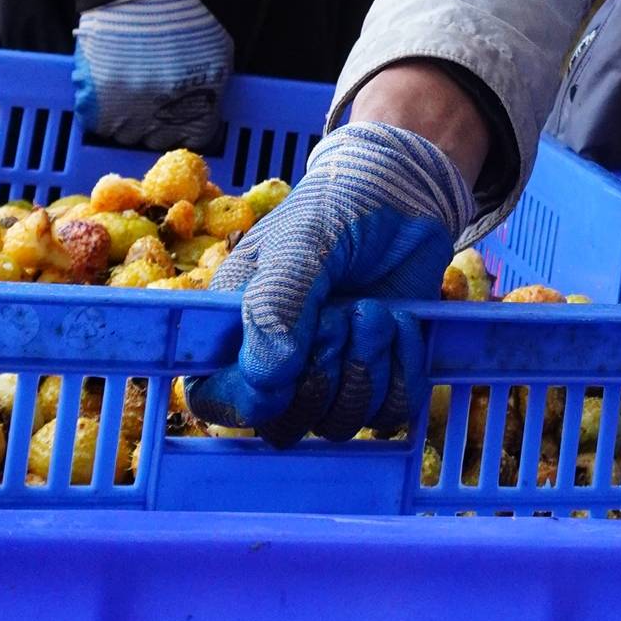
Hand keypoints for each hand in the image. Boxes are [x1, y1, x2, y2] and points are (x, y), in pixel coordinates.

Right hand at [72, 0, 232, 150]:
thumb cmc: (182, 17)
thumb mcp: (218, 53)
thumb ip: (215, 87)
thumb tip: (207, 109)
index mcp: (197, 105)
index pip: (195, 140)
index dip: (186, 130)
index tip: (179, 121)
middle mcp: (162, 115)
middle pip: (156, 141)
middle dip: (155, 126)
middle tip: (150, 106)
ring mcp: (126, 110)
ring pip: (124, 136)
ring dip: (126, 121)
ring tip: (128, 96)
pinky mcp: (94, 101)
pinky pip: (97, 125)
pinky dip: (101, 114)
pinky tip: (108, 93)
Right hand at [194, 122, 471, 442]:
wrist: (406, 196)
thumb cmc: (339, 208)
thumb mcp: (300, 242)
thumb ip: (275, 305)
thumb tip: (267, 381)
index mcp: (235, 328)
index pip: (214, 400)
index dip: (246, 403)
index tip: (282, 378)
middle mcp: (278, 361)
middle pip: (284, 423)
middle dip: (321, 373)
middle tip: (342, 313)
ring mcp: (331, 373)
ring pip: (339, 423)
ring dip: (366, 369)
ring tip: (375, 310)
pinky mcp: (380, 376)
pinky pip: (388, 413)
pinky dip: (403, 371)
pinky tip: (403, 324)